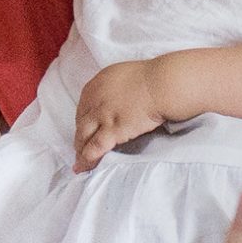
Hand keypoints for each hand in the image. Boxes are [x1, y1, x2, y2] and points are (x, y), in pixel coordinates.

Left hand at [74, 56, 170, 171]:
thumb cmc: (152, 78)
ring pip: (83, 137)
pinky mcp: (112, 130)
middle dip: (80, 138)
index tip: (85, 131)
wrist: (162, 84)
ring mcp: (102, 115)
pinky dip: (88, 159)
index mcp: (96, 85)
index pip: (83, 108)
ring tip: (80, 163)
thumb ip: (115, 89)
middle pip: (81, 123)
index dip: (84, 122)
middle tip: (79, 149)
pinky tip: (85, 167)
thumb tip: (117, 99)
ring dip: (80, 151)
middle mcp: (95, 100)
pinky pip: (95, 147)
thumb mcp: (124, 75)